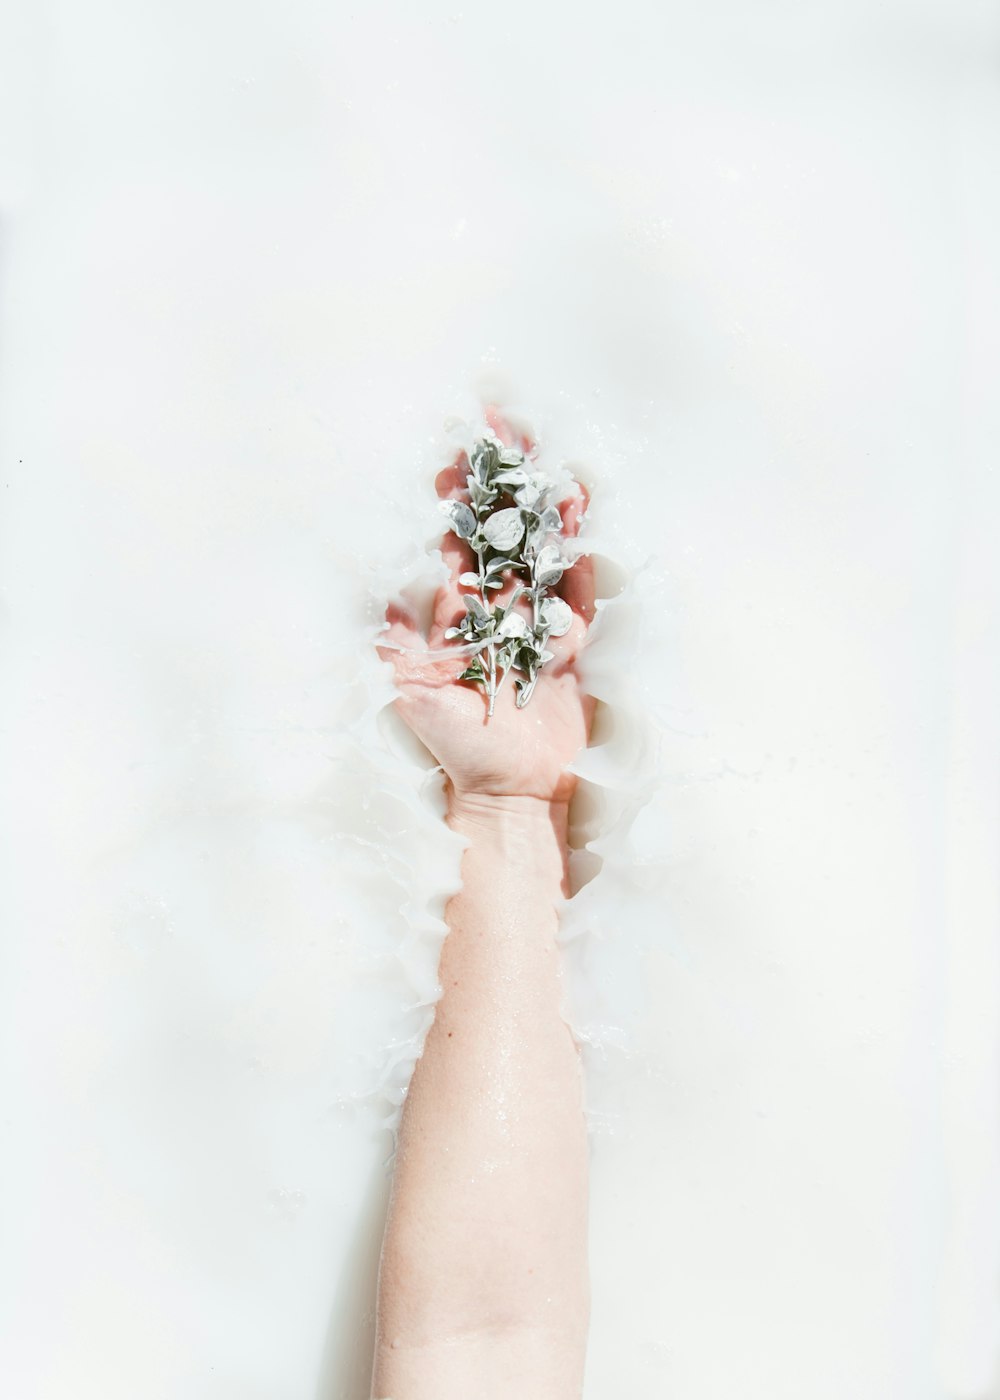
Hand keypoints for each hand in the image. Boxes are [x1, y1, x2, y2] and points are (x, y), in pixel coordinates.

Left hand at [377, 405, 596, 806]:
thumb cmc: (455, 745)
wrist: (510, 791)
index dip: (454, 494)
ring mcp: (535, 624)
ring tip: (547, 455)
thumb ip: (398, 637)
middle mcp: (494, 610)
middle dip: (503, 479)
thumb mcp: (412, 689)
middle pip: (500, 530)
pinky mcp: (570, 645)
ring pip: (541, 548)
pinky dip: (578, 550)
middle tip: (505, 423)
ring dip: (543, 503)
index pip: (454, 538)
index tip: (454, 447)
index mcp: (453, 614)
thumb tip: (381, 582)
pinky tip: (579, 510)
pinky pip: (578, 588)